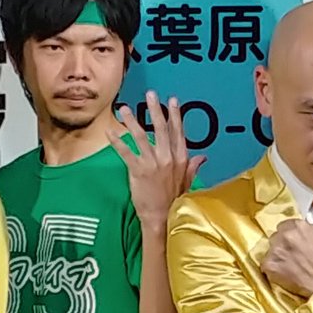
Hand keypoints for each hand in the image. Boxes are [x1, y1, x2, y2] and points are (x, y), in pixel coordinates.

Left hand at [109, 90, 205, 227]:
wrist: (162, 218)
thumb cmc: (175, 202)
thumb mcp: (187, 182)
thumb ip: (193, 167)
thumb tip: (203, 157)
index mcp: (181, 159)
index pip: (178, 133)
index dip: (175, 116)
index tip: (173, 101)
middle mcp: (168, 158)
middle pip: (161, 129)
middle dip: (156, 110)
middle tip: (150, 94)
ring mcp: (153, 164)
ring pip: (141, 137)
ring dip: (132, 121)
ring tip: (124, 108)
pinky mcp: (138, 171)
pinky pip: (126, 152)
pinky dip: (117, 141)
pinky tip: (109, 131)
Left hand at [261, 219, 312, 296]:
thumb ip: (304, 228)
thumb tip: (295, 227)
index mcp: (297, 226)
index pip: (283, 226)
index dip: (287, 235)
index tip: (290, 242)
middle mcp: (285, 235)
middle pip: (275, 237)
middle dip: (281, 244)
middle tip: (290, 253)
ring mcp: (275, 249)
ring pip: (270, 250)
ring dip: (276, 256)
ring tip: (287, 264)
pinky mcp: (269, 264)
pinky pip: (266, 263)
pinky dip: (272, 268)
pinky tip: (282, 271)